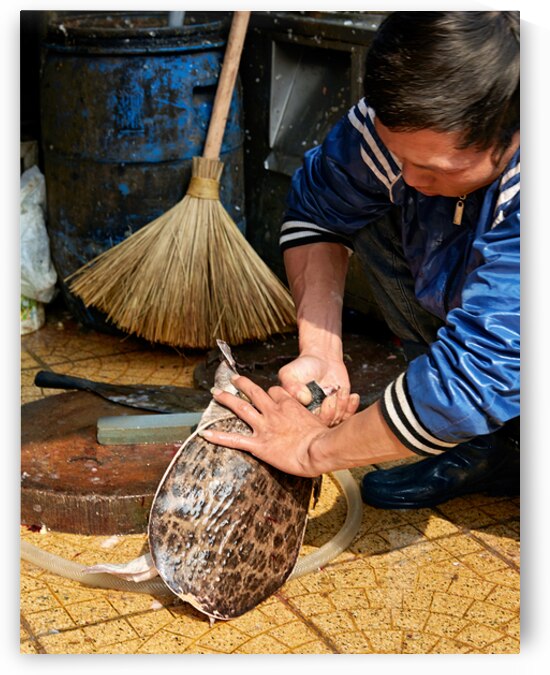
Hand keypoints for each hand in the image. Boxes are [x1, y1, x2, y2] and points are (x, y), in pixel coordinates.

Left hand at [197, 375, 328, 476]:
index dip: (271, 393)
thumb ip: (320, 414)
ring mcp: (264, 427)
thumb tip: (334, 406)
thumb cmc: (324, 437)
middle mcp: (273, 412)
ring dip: (227, 400)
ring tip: (216, 394)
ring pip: (241, 409)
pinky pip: (235, 439)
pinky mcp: (258, 444)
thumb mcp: (324, 419)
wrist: (318, 450)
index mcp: (288, 405)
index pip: (275, 392)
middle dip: (243, 385)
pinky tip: (205, 434)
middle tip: (234, 380)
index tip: (269, 395)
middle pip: (254, 392)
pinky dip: (219, 436)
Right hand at [278, 354, 359, 425]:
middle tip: (329, 398)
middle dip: (328, 414)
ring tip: (340, 390)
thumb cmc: (303, 366)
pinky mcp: (341, 409)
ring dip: (341, 407)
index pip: (304, 424)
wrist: (321, 358)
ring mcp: (328, 413)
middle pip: (321, 426)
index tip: (313, 399)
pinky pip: (347, 416)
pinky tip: (351, 396)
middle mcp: (312, 415)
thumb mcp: (289, 373)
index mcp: (298, 411)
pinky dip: (351, 407)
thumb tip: (303, 399)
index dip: (311, 415)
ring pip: (336, 421)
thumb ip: (291, 386)